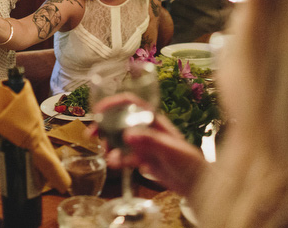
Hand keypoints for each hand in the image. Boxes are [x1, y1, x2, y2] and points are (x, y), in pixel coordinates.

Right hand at [90, 93, 206, 195]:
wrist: (196, 184)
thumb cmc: (189, 161)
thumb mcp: (170, 149)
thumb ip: (151, 141)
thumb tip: (127, 135)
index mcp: (153, 119)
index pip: (130, 103)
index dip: (113, 103)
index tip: (98, 110)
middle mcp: (145, 128)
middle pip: (119, 120)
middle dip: (104, 125)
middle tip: (91, 134)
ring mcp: (142, 143)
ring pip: (119, 138)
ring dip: (109, 145)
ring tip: (108, 156)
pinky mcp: (141, 158)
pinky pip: (124, 155)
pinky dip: (118, 159)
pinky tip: (117, 165)